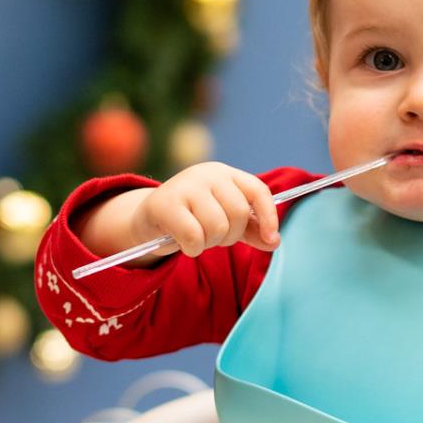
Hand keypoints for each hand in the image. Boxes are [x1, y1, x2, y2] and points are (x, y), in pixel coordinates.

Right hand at [137, 162, 279, 257]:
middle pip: (239, 213)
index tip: (271, 239)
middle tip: (214, 238)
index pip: (258, 190)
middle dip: (230, 236)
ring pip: (218, 227)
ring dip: (210, 243)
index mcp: (226, 174)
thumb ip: (251, 229)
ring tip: (198, 239)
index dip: (269, 216)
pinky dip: (193, 248)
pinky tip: (185, 244)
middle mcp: (207, 174)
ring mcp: (185, 186)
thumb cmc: (192, 218)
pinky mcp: (165, 204)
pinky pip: (194, 236)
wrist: (148, 220)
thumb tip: (274, 242)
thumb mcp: (225, 219)